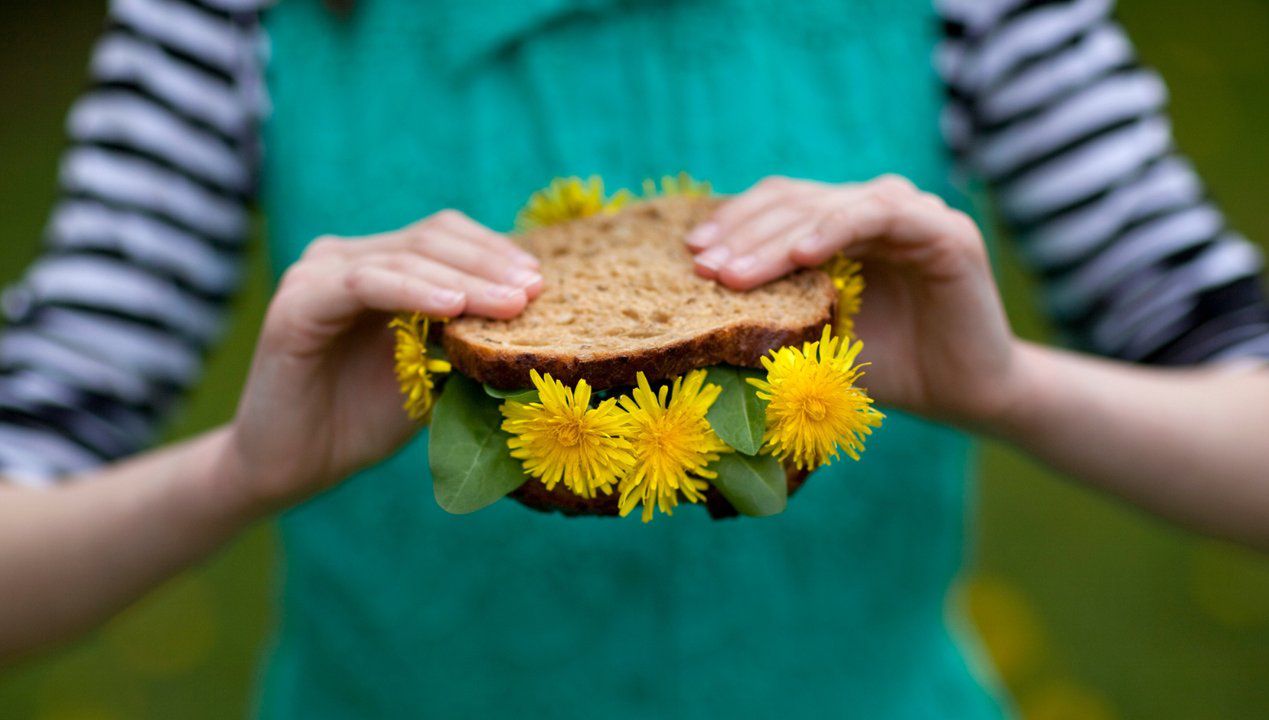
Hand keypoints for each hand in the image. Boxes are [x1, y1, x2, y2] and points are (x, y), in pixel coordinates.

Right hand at [219, 210, 540, 517]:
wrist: (291, 467)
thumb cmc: (362, 420)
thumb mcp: (430, 374)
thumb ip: (464, 340)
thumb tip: (532, 320)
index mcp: (378, 265)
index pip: (445, 237)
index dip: (495, 251)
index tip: (542, 281)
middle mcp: (345, 258)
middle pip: (432, 239)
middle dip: (490, 264)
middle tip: (535, 292)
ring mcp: (318, 274)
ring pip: (406, 256)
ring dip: (465, 279)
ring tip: (510, 302)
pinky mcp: (297, 302)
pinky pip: (365, 284)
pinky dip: (413, 291)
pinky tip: (451, 308)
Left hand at [687, 175, 1022, 427]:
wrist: (965, 395)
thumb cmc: (887, 366)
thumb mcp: (816, 335)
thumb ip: (775, 311)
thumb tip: (698, 312)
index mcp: (841, 224)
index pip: (778, 205)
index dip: (733, 222)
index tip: (691, 254)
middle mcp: (874, 207)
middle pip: (794, 202)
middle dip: (743, 234)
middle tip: (703, 266)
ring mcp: (912, 213)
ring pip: (829, 207)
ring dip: (777, 239)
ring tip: (735, 272)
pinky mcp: (945, 231)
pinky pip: (880, 216)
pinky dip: (835, 229)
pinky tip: (801, 254)